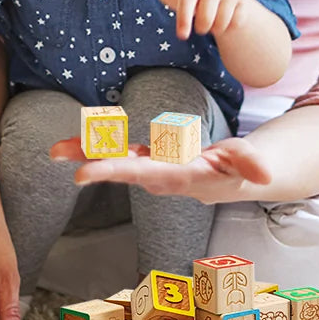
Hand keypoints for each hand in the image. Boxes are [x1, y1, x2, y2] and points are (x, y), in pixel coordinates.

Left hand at [48, 136, 271, 204]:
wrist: (228, 179)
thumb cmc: (237, 169)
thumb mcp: (248, 163)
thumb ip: (251, 164)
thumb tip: (264, 174)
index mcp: (176, 175)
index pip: (140, 173)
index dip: (111, 170)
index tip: (82, 173)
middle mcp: (157, 175)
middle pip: (118, 166)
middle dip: (89, 160)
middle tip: (55, 153)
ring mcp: (149, 167)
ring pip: (113, 158)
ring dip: (85, 151)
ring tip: (55, 148)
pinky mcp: (146, 157)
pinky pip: (118, 150)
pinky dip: (96, 144)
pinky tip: (75, 140)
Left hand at [137, 0, 249, 41]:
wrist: (223, 1)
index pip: (186, 2)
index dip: (183, 19)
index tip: (182, 36)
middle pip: (205, 20)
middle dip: (201, 28)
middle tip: (200, 22)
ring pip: (220, 24)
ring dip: (215, 28)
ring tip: (213, 19)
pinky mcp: (243, 3)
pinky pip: (234, 24)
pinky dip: (229, 27)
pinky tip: (227, 18)